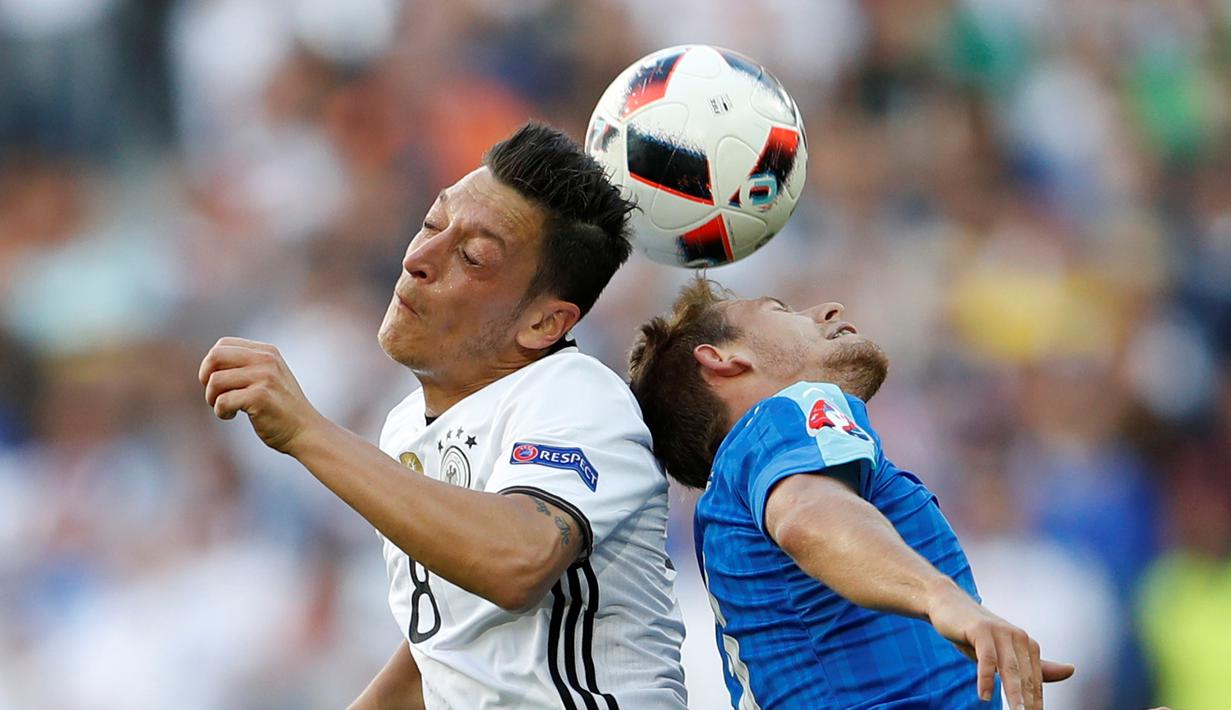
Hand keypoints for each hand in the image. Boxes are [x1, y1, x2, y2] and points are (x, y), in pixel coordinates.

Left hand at [199, 337, 321, 453]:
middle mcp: (266, 359)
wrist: (306, 431)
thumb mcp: (268, 376)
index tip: (218, 383)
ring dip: (212, 398)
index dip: (211, 364)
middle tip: (214, 395)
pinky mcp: (260, 397)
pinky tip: (231, 416)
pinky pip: (222, 401)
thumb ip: (246, 365)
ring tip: (225, 408)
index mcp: (267, 351)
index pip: (222, 344)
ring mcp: (265, 377)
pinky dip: (221, 412)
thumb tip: (208, 364)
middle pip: (215, 357)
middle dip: (205, 377)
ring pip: (215, 381)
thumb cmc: (281, 408)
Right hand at [926, 580, 1074, 709]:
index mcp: (1028, 644)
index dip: (1036, 702)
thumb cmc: (977, 634)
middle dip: (1028, 702)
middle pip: (1025, 677)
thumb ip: (1035, 665)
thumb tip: (1071, 670)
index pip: (1035, 681)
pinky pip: (986, 658)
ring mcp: (1000, 632)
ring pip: (1009, 669)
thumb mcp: (1005, 653)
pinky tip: (984, 696)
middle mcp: (1018, 637)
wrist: (949, 605)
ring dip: (1013, 694)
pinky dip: (985, 679)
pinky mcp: (981, 630)